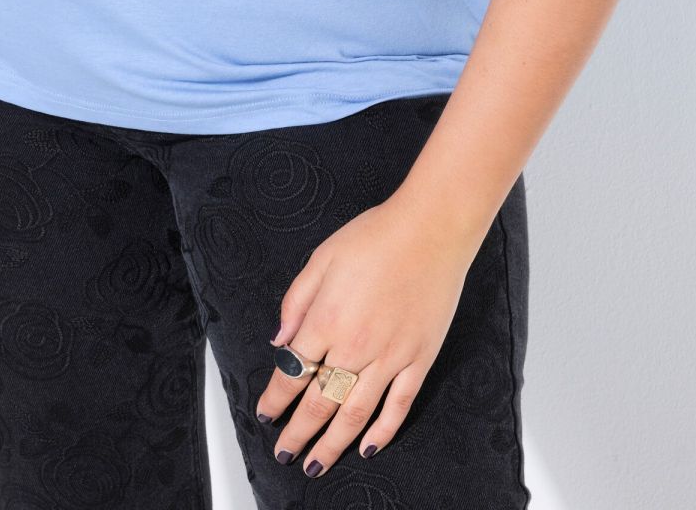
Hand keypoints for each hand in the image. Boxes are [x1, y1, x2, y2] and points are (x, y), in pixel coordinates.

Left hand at [255, 190, 478, 476]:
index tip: (266, 414)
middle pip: (319, 402)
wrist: (430, 229)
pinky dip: (383, 432)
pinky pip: (398, 406)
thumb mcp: (321, 258)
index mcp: (326, 320)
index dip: (275, 398)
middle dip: (297, 433)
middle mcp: (355, 346)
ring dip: (333, 445)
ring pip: (355, 414)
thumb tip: (280, 340)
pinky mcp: (418, 359)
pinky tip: (368, 448)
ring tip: (316, 465)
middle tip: (284, 454)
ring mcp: (390, 357)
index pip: (292, 371)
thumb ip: (296, 301)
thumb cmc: (375, 236)